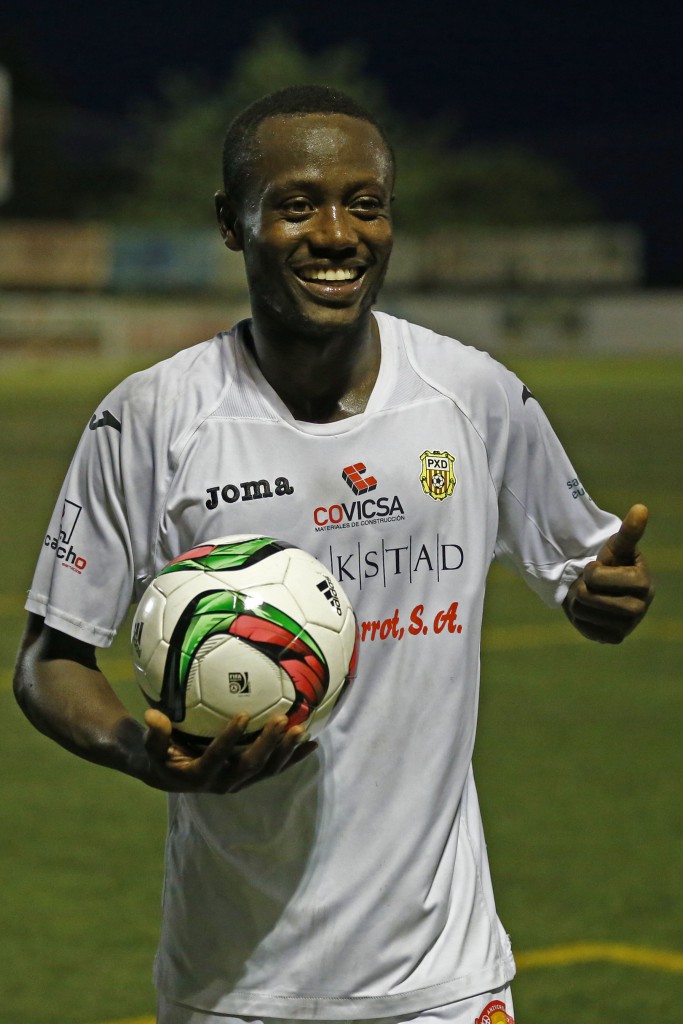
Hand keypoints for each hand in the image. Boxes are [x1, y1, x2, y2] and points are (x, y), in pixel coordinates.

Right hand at [142, 709, 316, 792]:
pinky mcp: (251, 777)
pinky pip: (276, 768)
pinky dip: (294, 757)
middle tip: (282, 718)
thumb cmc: (159, 753)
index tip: (243, 715)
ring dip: (286, 750)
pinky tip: (313, 743)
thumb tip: (152, 715)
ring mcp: (240, 781)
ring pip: (268, 769)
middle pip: (250, 765)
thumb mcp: (151, 746)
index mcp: (199, 775)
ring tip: (302, 729)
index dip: (230, 739)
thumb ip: (154, 733)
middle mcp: (223, 783)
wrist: (170, 773)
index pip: (216, 758)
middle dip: (268, 743)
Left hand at [563, 503, 654, 643]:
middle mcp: (640, 608)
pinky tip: (591, 611)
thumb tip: (641, 508)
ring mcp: (628, 626)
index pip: (597, 578)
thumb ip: (629, 531)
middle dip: (582, 587)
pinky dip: (581, 618)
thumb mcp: (617, 547)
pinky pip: (585, 629)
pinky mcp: (615, 638)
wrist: (603, 589)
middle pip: (588, 598)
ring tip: (591, 595)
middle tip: (591, 583)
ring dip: (579, 601)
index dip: (592, 571)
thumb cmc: (612, 564)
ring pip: (582, 612)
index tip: (599, 568)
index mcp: (644, 583)